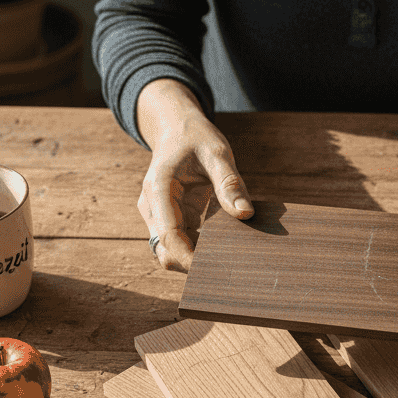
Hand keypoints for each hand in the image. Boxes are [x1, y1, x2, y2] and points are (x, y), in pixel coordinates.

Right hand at [136, 79, 252, 271]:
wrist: (177, 129)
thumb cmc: (196, 137)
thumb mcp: (217, 152)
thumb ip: (230, 183)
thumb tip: (245, 214)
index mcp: (159, 187)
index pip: (169, 234)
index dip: (188, 257)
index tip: (213, 268)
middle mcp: (151, 205)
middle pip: (165, 250)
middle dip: (191, 263)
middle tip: (226, 265)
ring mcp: (156, 214)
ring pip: (168, 251)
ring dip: (193, 258)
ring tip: (226, 256)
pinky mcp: (166, 219)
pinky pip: (177, 243)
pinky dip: (195, 249)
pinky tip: (220, 246)